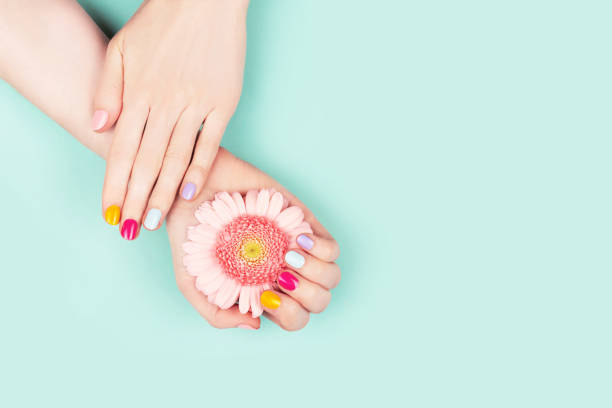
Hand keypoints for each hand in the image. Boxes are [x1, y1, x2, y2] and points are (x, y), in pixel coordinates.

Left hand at [93, 0, 247, 238]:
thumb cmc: (161, 21)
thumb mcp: (121, 47)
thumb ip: (108, 87)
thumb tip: (100, 126)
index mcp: (138, 91)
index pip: (122, 149)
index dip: (114, 183)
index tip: (109, 212)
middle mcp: (165, 102)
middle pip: (147, 161)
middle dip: (136, 198)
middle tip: (130, 229)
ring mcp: (197, 104)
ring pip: (176, 158)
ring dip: (164, 193)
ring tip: (154, 220)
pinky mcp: (224, 103)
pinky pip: (211, 143)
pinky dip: (200, 169)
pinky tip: (191, 193)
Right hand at [165, 149, 340, 329]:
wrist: (193, 192)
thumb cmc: (191, 237)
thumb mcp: (191, 283)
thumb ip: (217, 314)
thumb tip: (256, 325)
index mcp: (263, 294)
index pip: (294, 318)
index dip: (288, 314)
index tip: (267, 294)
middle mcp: (285, 276)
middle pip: (319, 301)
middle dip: (305, 295)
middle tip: (280, 274)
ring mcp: (299, 252)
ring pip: (331, 277)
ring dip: (315, 273)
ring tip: (288, 256)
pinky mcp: (306, 225)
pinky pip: (333, 249)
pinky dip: (321, 250)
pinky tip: (298, 239)